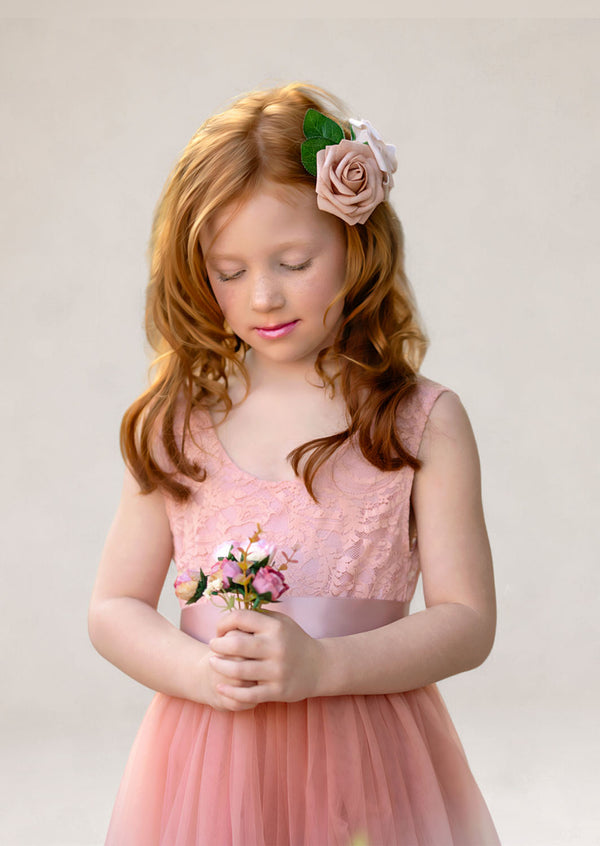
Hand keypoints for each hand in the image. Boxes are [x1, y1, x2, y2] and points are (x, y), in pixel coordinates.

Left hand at [207, 609, 323, 709]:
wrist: (320, 667)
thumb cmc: (294, 641)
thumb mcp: (282, 622)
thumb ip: (259, 616)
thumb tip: (232, 613)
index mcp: (275, 627)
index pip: (240, 618)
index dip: (223, 623)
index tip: (219, 630)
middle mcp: (276, 647)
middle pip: (235, 644)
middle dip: (217, 645)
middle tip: (212, 646)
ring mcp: (277, 671)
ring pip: (238, 670)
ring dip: (220, 666)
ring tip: (213, 663)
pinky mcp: (277, 691)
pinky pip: (248, 694)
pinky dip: (230, 692)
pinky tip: (221, 687)